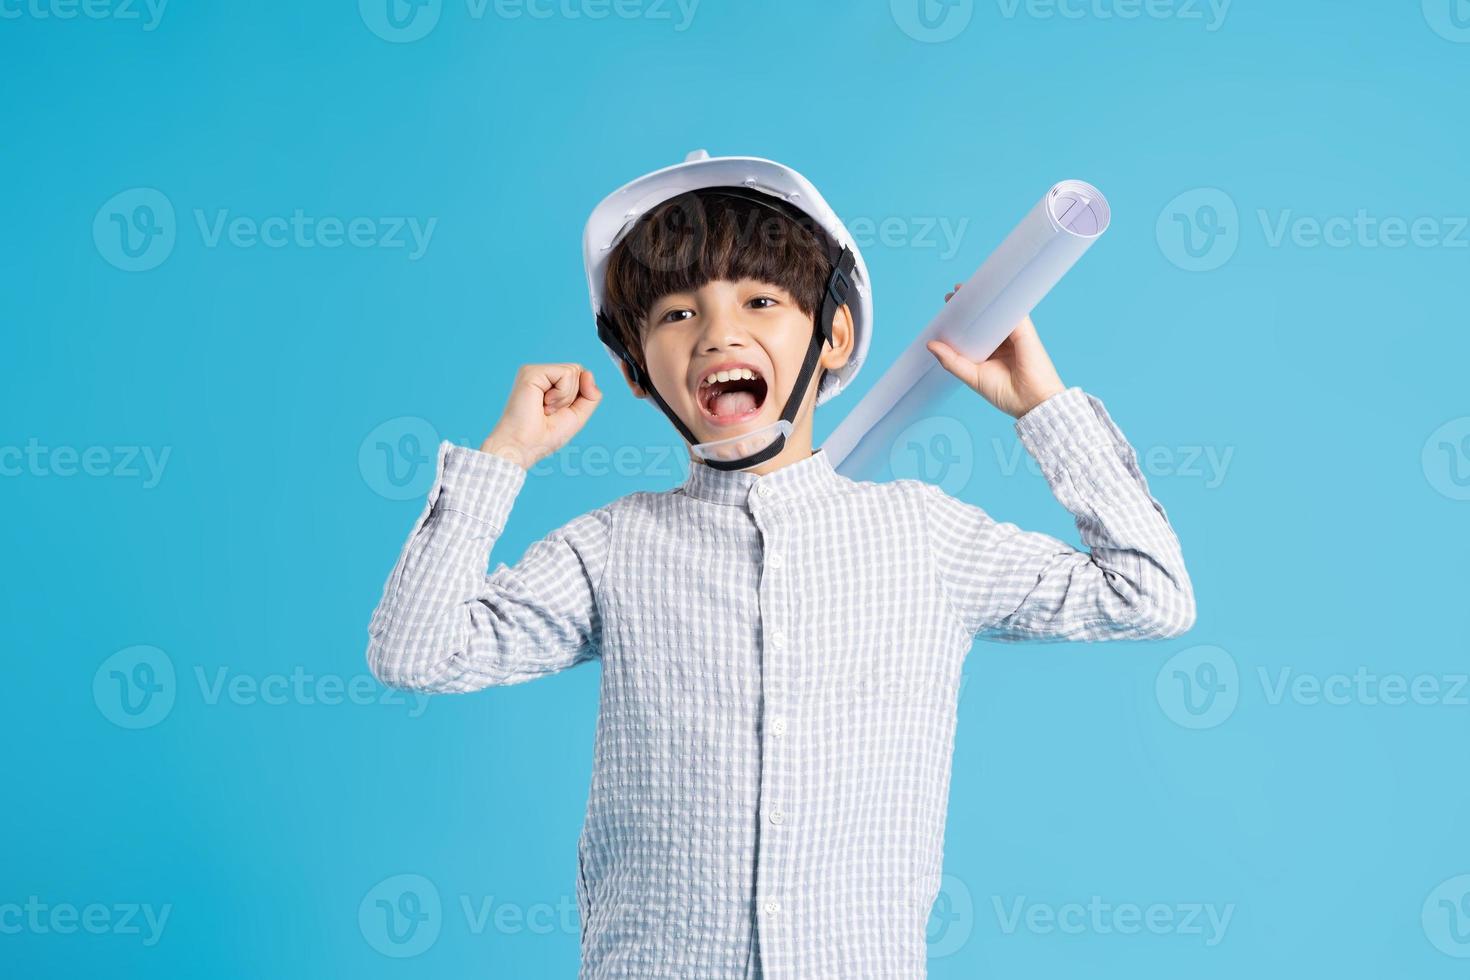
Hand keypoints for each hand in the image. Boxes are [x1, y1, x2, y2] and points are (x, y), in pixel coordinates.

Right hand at [479, 363, 601, 469]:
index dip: (580, 397)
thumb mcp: (578, 415)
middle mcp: (541, 375)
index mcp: (550, 383)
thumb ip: (591, 395)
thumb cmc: (544, 436)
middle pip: (579, 371)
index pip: (580, 376)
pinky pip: (566, 373)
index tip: (558, 413)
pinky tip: (544, 403)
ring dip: (566, 397)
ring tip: (545, 409)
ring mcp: (535, 371)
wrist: (523, 447)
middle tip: (550, 412)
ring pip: (574, 371)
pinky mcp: (531, 372)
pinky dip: (562, 393)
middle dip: (572, 397)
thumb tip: (588, 373)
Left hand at [925, 283, 1065, 417]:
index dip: (961, 320)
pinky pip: (1011, 311)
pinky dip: (999, 302)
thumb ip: (952, 361)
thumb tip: (930, 344)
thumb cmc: (1005, 394)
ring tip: (963, 291)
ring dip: (981, 300)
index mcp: (991, 352)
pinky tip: (986, 294)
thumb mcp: (972, 376)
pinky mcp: (1024, 331)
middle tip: (951, 296)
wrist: (1032, 402)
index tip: (946, 310)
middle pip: (984, 319)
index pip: (974, 331)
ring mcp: (1014, 334)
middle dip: (968, 306)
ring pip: (996, 312)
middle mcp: (1002, 341)